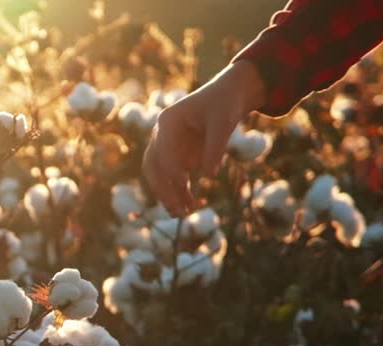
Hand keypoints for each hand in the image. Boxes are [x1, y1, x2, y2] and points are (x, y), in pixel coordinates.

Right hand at [143, 60, 265, 215]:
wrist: (228, 96)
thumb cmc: (224, 103)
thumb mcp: (224, 121)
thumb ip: (216, 146)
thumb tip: (210, 175)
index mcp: (167, 122)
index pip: (164, 151)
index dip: (172, 169)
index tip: (182, 185)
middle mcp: (161, 135)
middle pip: (154, 166)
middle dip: (163, 188)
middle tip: (175, 208)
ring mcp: (168, 146)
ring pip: (159, 175)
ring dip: (168, 194)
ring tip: (181, 213)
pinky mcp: (178, 155)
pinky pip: (174, 177)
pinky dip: (179, 191)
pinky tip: (189, 205)